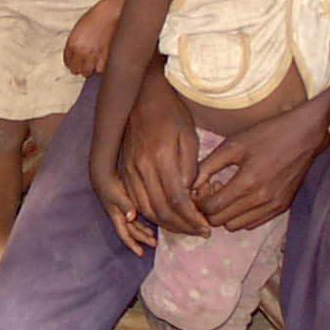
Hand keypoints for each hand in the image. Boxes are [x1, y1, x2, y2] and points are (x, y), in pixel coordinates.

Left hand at [62, 1, 118, 76]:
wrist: (110, 13)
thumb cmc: (96, 18)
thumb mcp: (79, 30)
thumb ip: (75, 43)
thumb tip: (75, 55)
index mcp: (72, 44)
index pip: (67, 62)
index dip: (73, 62)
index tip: (77, 62)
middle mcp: (80, 51)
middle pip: (76, 70)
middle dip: (81, 67)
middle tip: (87, 63)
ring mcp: (93, 56)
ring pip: (87, 72)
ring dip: (90, 69)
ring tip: (95, 63)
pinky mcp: (105, 58)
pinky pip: (100, 70)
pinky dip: (101, 68)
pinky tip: (103, 61)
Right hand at [92, 164, 155, 253]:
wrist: (103, 176)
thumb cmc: (110, 186)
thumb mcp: (117, 196)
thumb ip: (125, 205)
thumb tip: (131, 217)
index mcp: (117, 217)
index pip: (125, 235)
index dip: (132, 245)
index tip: (141, 254)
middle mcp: (120, 217)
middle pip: (132, 232)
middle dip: (142, 239)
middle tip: (154, 244)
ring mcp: (123, 212)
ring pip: (134, 226)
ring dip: (143, 232)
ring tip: (154, 238)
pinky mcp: (126, 206)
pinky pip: (135, 219)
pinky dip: (142, 223)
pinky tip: (151, 225)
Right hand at [119, 70, 207, 236]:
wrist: (143, 97)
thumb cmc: (171, 113)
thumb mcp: (189, 136)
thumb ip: (190, 167)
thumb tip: (190, 195)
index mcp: (160, 158)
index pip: (176, 200)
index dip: (191, 219)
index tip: (205, 227)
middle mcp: (140, 168)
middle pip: (160, 211)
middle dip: (181, 227)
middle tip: (199, 232)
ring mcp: (129, 171)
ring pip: (145, 210)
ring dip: (166, 225)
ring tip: (185, 227)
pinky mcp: (124, 171)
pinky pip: (135, 201)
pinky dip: (150, 215)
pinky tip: (166, 217)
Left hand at [193, 101, 329, 229]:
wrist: (305, 135)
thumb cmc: (267, 134)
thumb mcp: (233, 144)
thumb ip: (208, 166)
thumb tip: (190, 185)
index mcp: (247, 182)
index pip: (211, 208)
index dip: (199, 201)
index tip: (201, 188)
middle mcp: (261, 199)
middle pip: (220, 222)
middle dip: (210, 209)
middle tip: (213, 190)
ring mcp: (273, 206)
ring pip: (236, 226)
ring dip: (226, 214)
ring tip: (228, 193)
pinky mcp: (282, 208)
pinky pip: (253, 223)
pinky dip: (242, 216)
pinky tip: (243, 196)